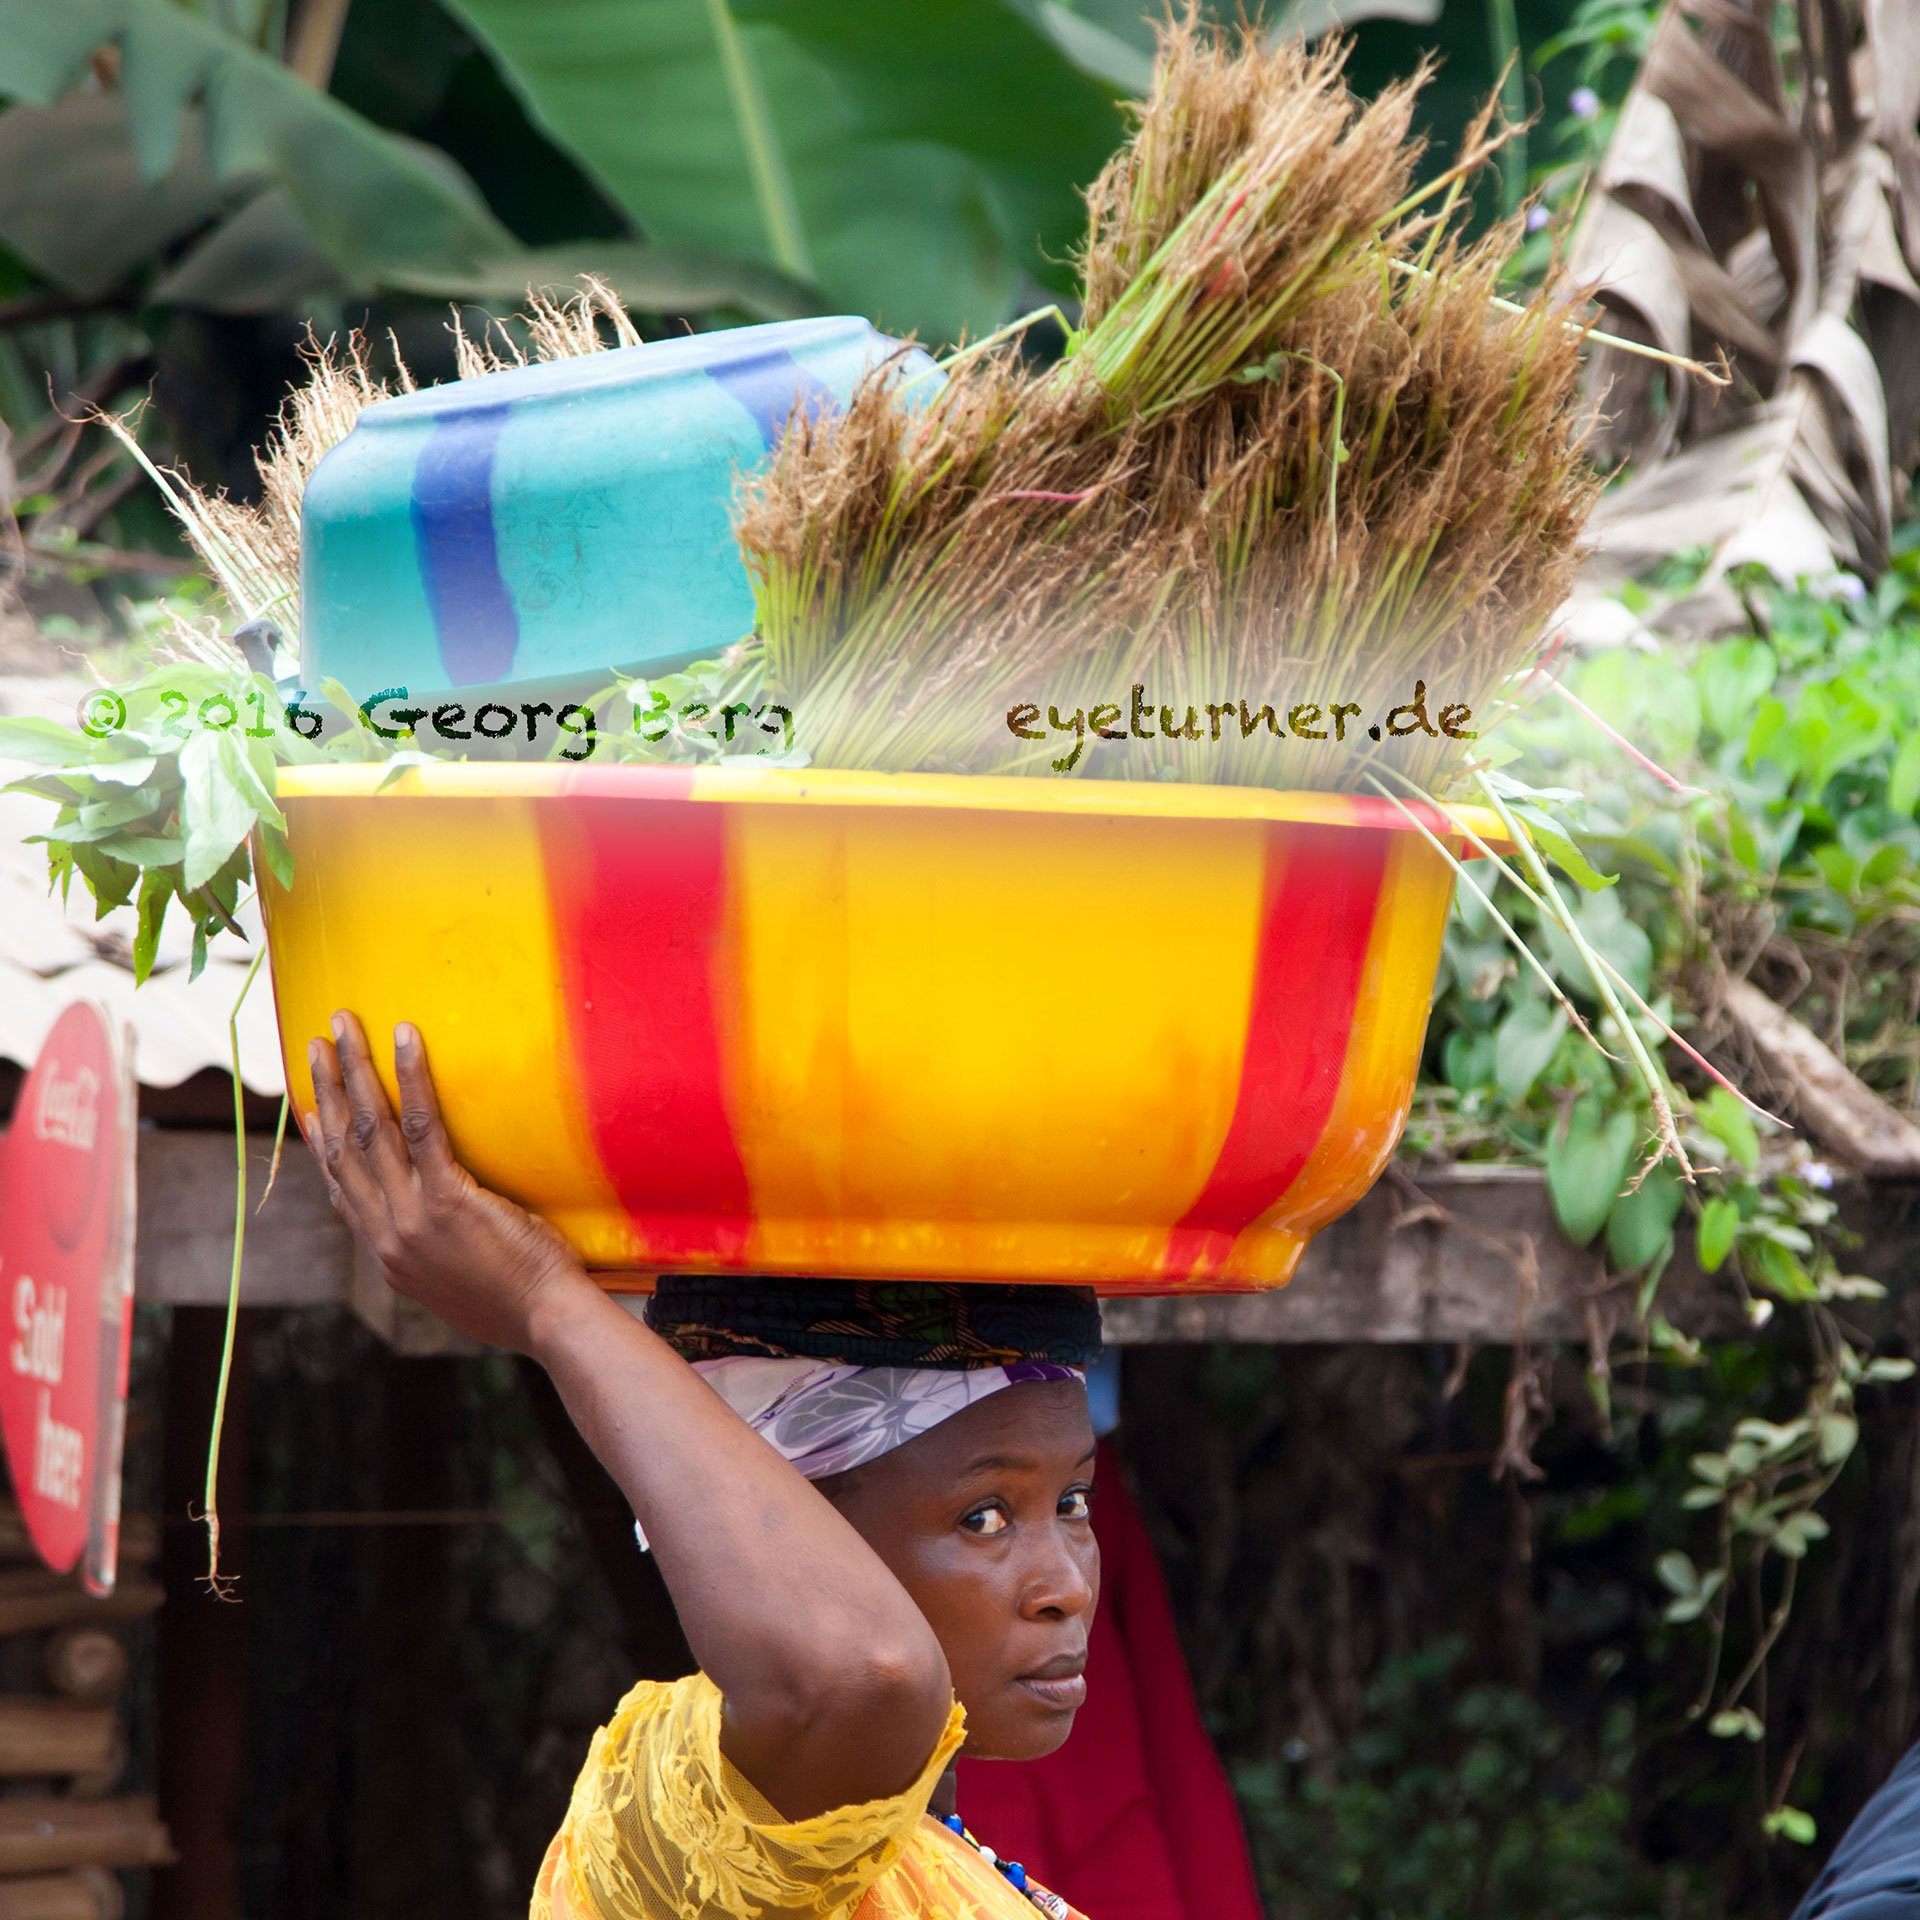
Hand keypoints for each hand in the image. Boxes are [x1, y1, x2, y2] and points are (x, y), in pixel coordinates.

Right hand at [303, 1010, 593, 1352]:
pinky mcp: (447, 1200)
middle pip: (345, 1148)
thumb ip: (436, 1252)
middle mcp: (387, 1235)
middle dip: (327, 1089)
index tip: (311, 1105)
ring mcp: (412, 1218)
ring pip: (371, 1130)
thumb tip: (439, 1228)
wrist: (546, 1321)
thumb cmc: (518, 1303)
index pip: (341, 1187)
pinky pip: (422, 1127)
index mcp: (387, 1254)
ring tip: (343, 1025)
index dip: (322, 1141)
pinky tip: (405, 1039)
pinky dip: (410, 1078)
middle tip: (318, 1043)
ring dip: (354, 1071)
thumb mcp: (455, 1285)